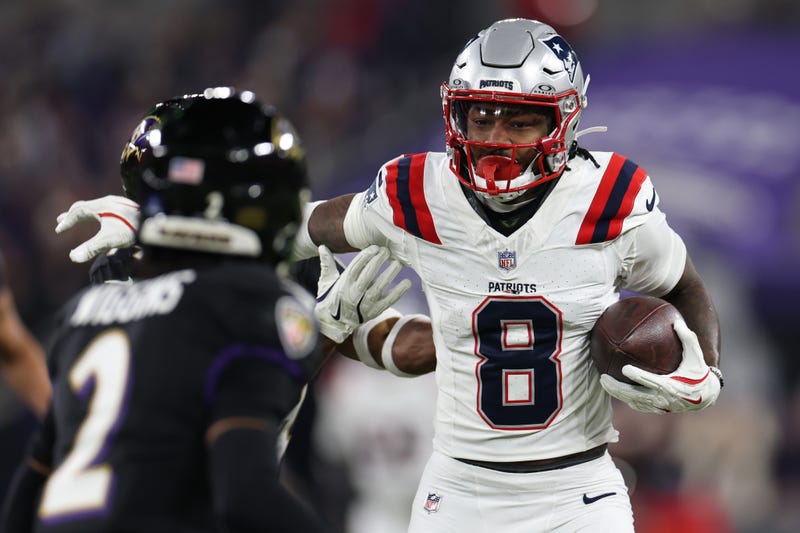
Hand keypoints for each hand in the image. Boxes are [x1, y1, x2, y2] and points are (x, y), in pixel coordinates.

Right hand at [55, 195, 139, 262]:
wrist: (157, 221)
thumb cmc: (134, 229)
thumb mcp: (111, 240)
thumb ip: (92, 248)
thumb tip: (73, 258)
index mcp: (101, 206)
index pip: (78, 212)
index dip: (67, 221)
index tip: (58, 231)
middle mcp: (108, 202)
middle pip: (85, 207)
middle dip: (72, 215)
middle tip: (60, 221)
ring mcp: (118, 204)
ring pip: (97, 207)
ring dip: (85, 214)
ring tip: (78, 220)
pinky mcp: (127, 207)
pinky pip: (107, 209)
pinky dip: (98, 215)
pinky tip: (102, 220)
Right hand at [315, 245, 410, 342]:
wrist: (333, 324)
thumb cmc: (330, 298)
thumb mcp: (326, 281)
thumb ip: (326, 263)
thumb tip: (322, 247)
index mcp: (342, 285)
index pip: (354, 268)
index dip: (365, 256)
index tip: (374, 247)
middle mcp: (352, 295)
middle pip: (366, 276)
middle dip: (377, 262)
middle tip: (386, 251)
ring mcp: (363, 305)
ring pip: (378, 289)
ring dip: (388, 276)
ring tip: (397, 264)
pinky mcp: (373, 312)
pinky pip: (387, 302)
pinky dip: (398, 293)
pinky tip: (407, 283)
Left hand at [600, 318, 720, 412]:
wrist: (706, 396)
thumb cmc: (698, 371)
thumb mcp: (696, 354)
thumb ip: (687, 338)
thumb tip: (676, 321)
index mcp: (673, 385)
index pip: (652, 381)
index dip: (638, 376)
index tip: (624, 368)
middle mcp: (664, 399)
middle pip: (636, 395)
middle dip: (618, 388)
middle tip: (602, 377)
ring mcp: (659, 406)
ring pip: (633, 402)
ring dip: (616, 394)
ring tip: (602, 382)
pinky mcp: (657, 410)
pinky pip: (637, 405)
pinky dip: (624, 397)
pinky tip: (613, 388)